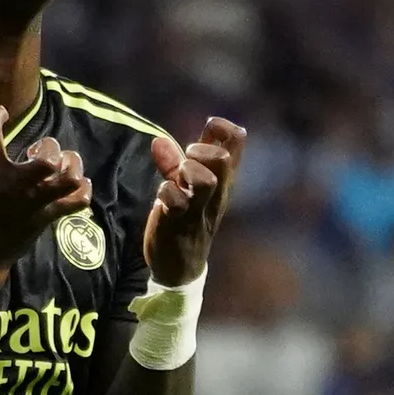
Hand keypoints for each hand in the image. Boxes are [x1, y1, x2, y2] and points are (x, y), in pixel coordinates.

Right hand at [0, 105, 91, 274]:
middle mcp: (14, 185)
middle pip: (48, 158)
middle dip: (48, 147)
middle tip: (38, 153)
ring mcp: (34, 203)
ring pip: (68, 179)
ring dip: (70, 166)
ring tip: (61, 165)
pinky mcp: (45, 218)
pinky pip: (77, 202)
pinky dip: (82, 190)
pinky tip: (74, 184)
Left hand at [143, 117, 246, 285]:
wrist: (180, 267)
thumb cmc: (184, 219)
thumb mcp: (182, 187)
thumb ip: (171, 163)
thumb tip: (158, 140)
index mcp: (221, 180)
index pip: (235, 143)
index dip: (223, 127)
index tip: (208, 128)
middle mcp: (216, 194)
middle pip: (222, 160)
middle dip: (202, 151)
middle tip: (186, 157)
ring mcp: (199, 209)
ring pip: (206, 181)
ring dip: (187, 171)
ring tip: (178, 178)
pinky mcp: (180, 224)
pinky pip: (177, 203)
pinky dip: (167, 193)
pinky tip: (162, 200)